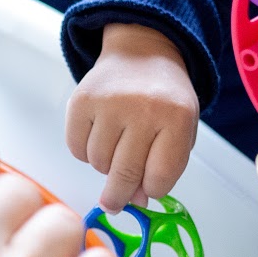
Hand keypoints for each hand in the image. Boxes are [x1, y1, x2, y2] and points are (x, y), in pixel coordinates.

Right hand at [66, 23, 198, 211]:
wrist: (142, 52)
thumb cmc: (164, 97)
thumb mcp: (180, 129)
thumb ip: (165, 166)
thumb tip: (135, 201)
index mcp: (177, 117)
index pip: (160, 177)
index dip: (152, 190)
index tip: (147, 191)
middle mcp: (143, 108)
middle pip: (126, 174)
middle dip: (119, 196)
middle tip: (114, 204)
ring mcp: (109, 103)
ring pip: (98, 163)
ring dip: (105, 166)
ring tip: (116, 145)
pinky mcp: (81, 100)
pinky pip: (76, 148)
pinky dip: (85, 151)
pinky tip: (99, 135)